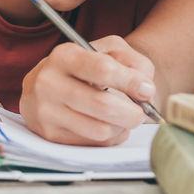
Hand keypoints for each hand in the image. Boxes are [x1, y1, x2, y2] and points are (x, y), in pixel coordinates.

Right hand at [20, 36, 154, 145]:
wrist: (46, 84)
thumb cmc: (85, 65)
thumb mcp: (108, 49)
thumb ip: (133, 62)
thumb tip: (146, 90)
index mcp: (64, 56)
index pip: (103, 70)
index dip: (131, 82)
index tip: (147, 90)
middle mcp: (49, 83)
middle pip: (103, 105)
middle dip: (132, 112)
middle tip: (141, 111)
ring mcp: (46, 111)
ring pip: (100, 130)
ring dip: (122, 127)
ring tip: (124, 117)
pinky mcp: (50, 134)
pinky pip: (93, 143)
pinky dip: (111, 137)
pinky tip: (109, 125)